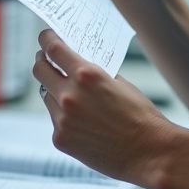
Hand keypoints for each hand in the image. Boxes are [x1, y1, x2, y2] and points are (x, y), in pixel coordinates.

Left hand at [34, 29, 173, 185]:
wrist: (148, 152)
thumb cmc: (140, 115)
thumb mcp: (119, 83)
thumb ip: (94, 73)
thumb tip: (76, 64)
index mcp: (86, 75)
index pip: (54, 48)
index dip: (46, 39)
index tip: (45, 36)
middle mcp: (69, 95)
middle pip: (39, 70)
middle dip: (42, 61)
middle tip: (46, 60)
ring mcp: (62, 119)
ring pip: (47, 96)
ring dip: (56, 92)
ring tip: (75, 98)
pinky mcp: (60, 139)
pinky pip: (55, 120)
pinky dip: (65, 118)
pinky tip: (83, 123)